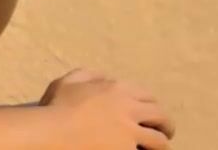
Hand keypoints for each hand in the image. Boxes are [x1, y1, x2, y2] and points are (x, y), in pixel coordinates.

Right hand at [39, 68, 175, 149]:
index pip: (147, 96)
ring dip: (162, 144)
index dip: (152, 105)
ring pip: (159, 140)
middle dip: (165, 124)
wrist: (51, 132)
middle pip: (160, 116)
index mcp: (117, 89)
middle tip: (164, 132)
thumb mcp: (68, 81)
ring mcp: (129, 132)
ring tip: (160, 149)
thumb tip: (106, 77)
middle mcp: (128, 108)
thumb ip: (89, 75)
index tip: (151, 114)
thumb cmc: (56, 107)